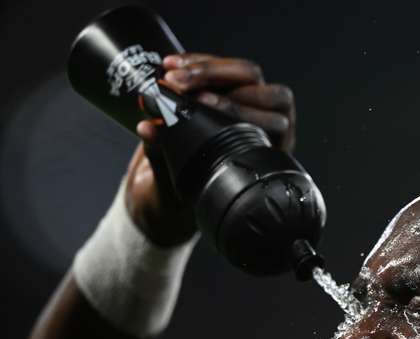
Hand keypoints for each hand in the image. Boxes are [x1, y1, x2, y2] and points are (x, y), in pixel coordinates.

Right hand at [126, 54, 296, 245]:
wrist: (186, 186)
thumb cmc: (190, 192)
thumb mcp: (178, 181)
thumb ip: (162, 156)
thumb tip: (146, 128)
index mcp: (272, 155)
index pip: (271, 122)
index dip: (236, 110)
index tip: (199, 104)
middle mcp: (271, 125)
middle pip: (260, 88)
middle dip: (216, 79)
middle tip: (177, 82)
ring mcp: (256, 104)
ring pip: (245, 72)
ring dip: (206, 67)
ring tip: (170, 72)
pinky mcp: (235, 89)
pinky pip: (224, 67)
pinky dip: (197, 63)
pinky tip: (170, 64)